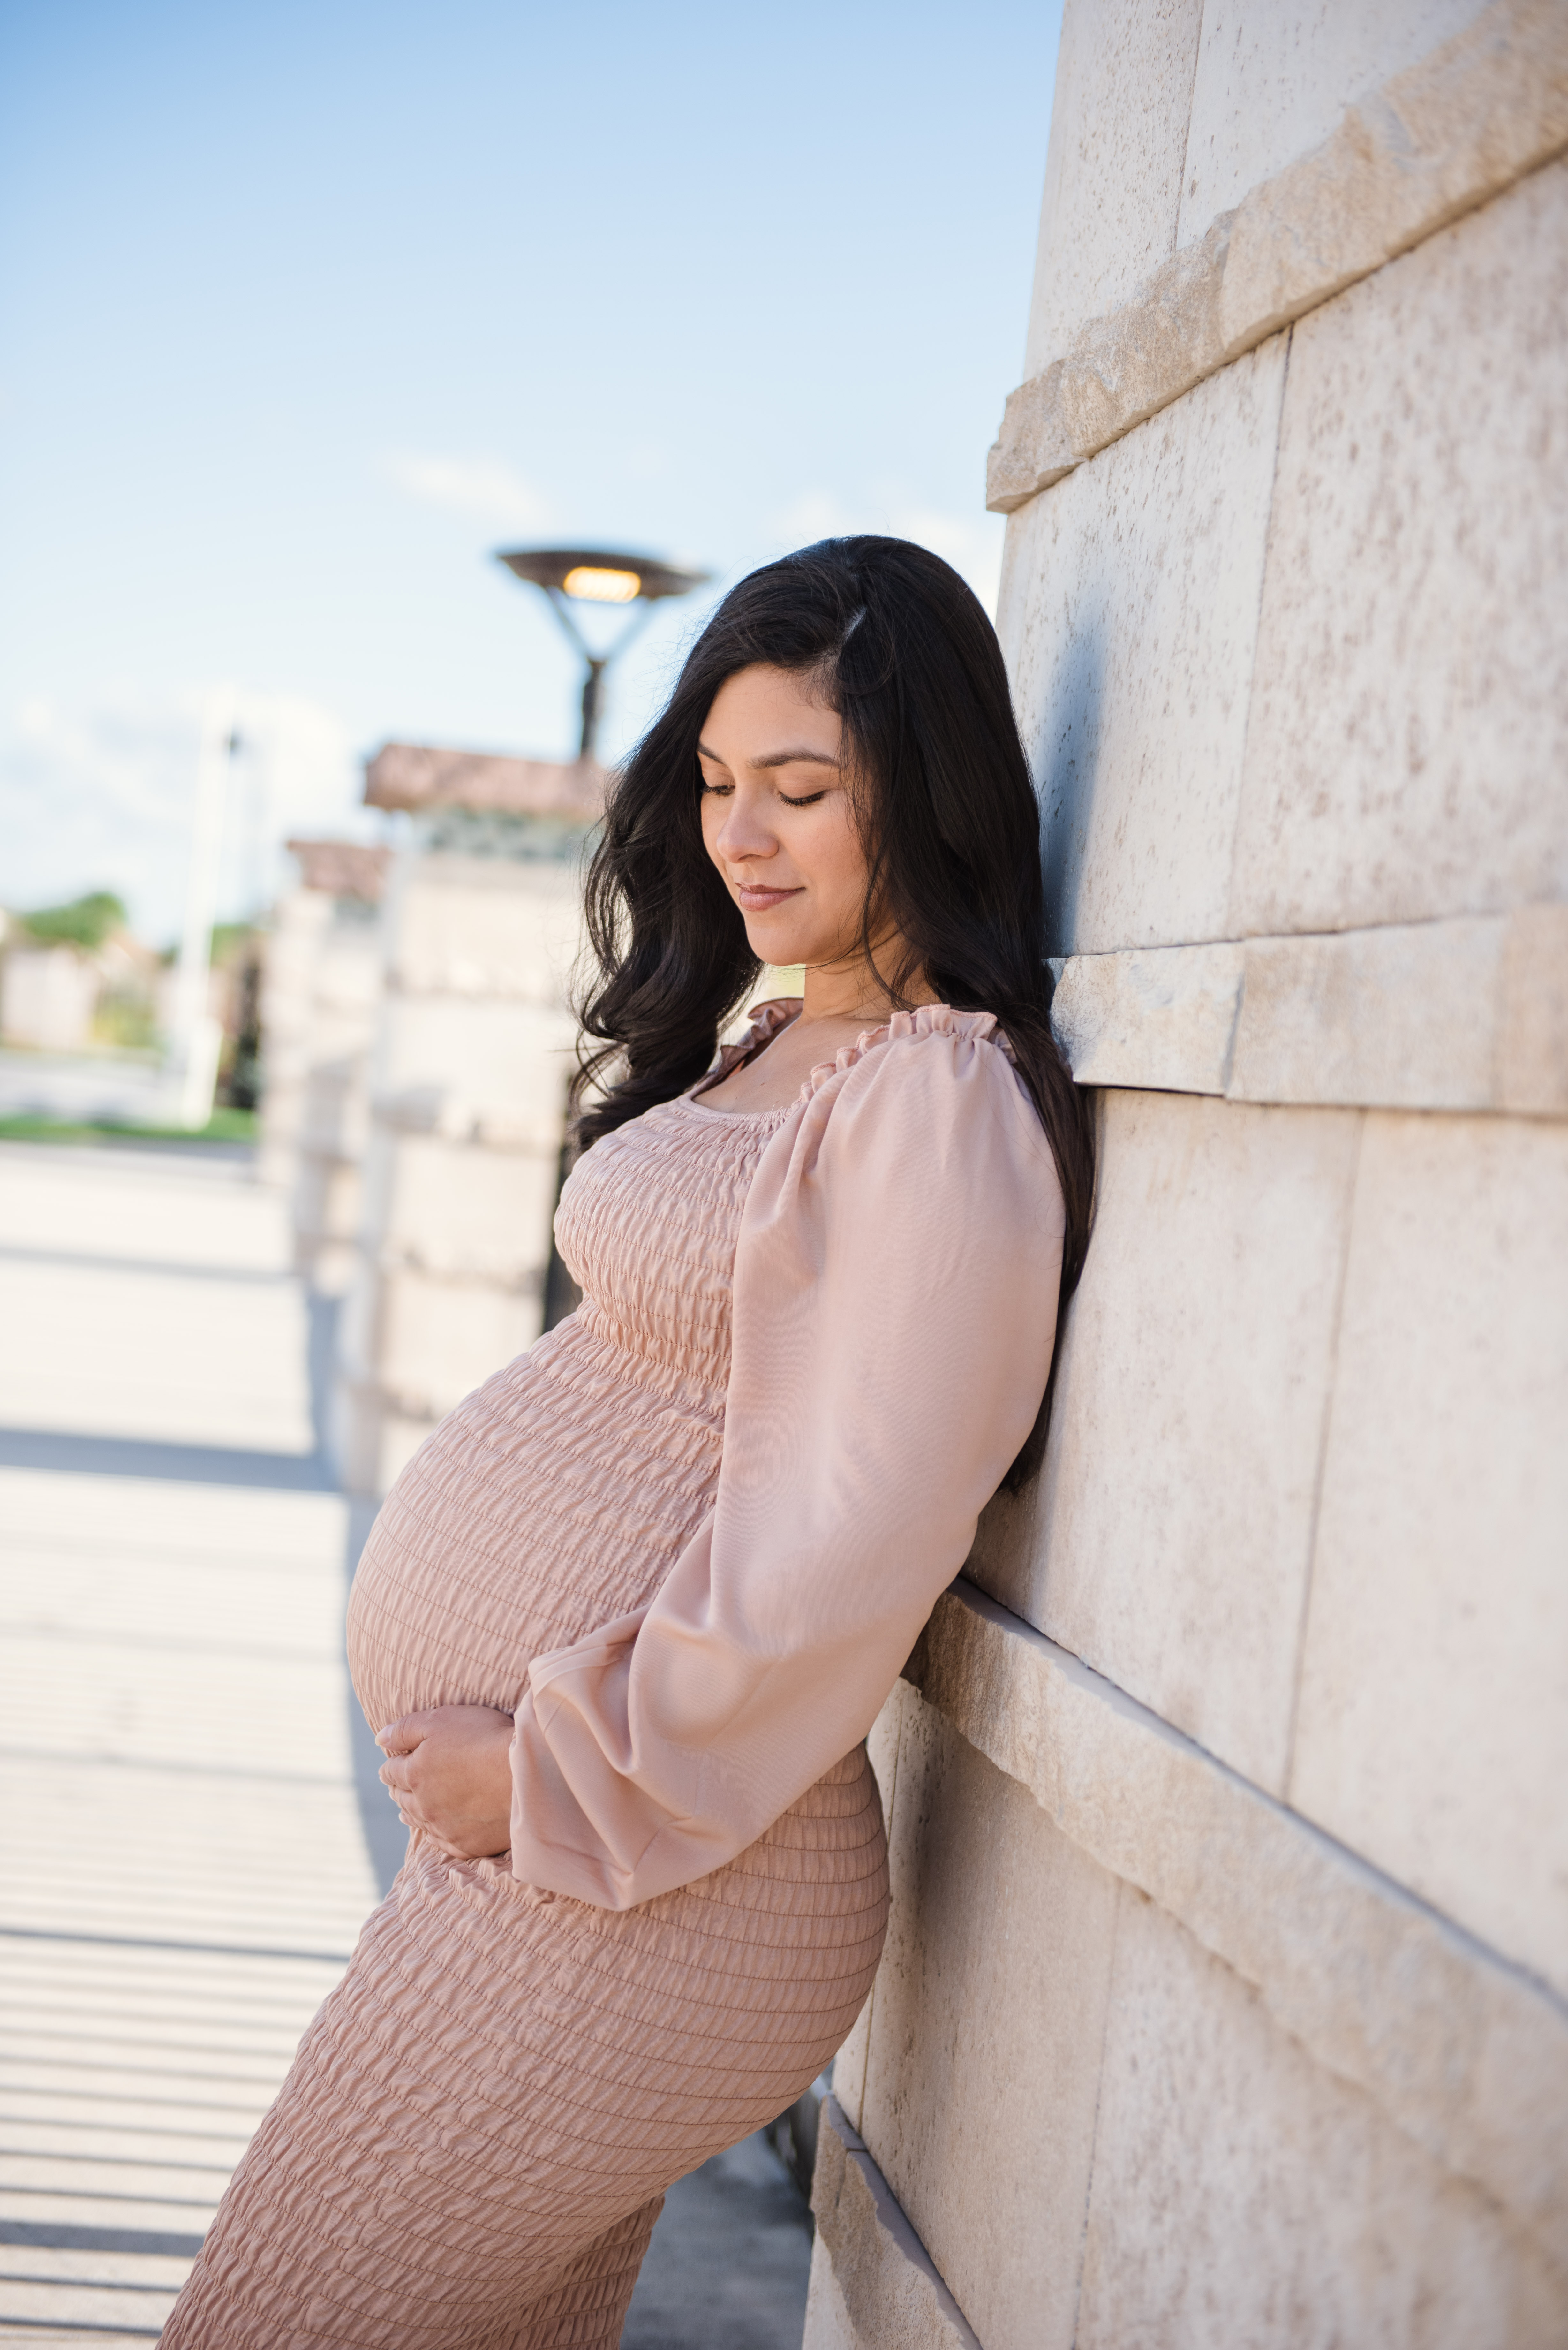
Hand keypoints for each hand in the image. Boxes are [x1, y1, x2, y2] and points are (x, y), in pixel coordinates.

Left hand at [376, 1705, 514, 1858]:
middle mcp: (423, 1804)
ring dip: (410, 1812)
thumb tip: (379, 1738)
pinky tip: (433, 1831)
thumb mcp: (441, 1720)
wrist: (525, 1774)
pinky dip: (434, 1834)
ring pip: (417, 1821)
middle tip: (398, 1785)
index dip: (391, 1764)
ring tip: (407, 1810)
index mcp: (414, 1773)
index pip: (391, 1770)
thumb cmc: (484, 1739)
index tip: (391, 1764)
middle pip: (401, 1797)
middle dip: (399, 1788)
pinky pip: (441, 1842)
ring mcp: (443, 1827)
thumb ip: (405, 1728)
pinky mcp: (465, 1844)